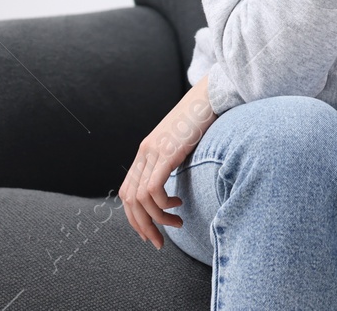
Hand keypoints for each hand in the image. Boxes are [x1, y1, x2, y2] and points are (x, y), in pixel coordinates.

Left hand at [120, 74, 217, 249]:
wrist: (209, 96)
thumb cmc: (201, 121)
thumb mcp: (181, 145)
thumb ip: (173, 162)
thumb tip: (176, 185)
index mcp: (145, 152)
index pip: (127, 192)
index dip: (134, 217)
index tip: (149, 232)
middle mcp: (145, 153)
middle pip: (129, 200)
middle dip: (142, 226)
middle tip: (158, 242)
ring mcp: (154, 151)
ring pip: (141, 198)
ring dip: (158, 218)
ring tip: (177, 221)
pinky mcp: (168, 152)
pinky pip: (154, 187)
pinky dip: (163, 204)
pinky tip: (178, 204)